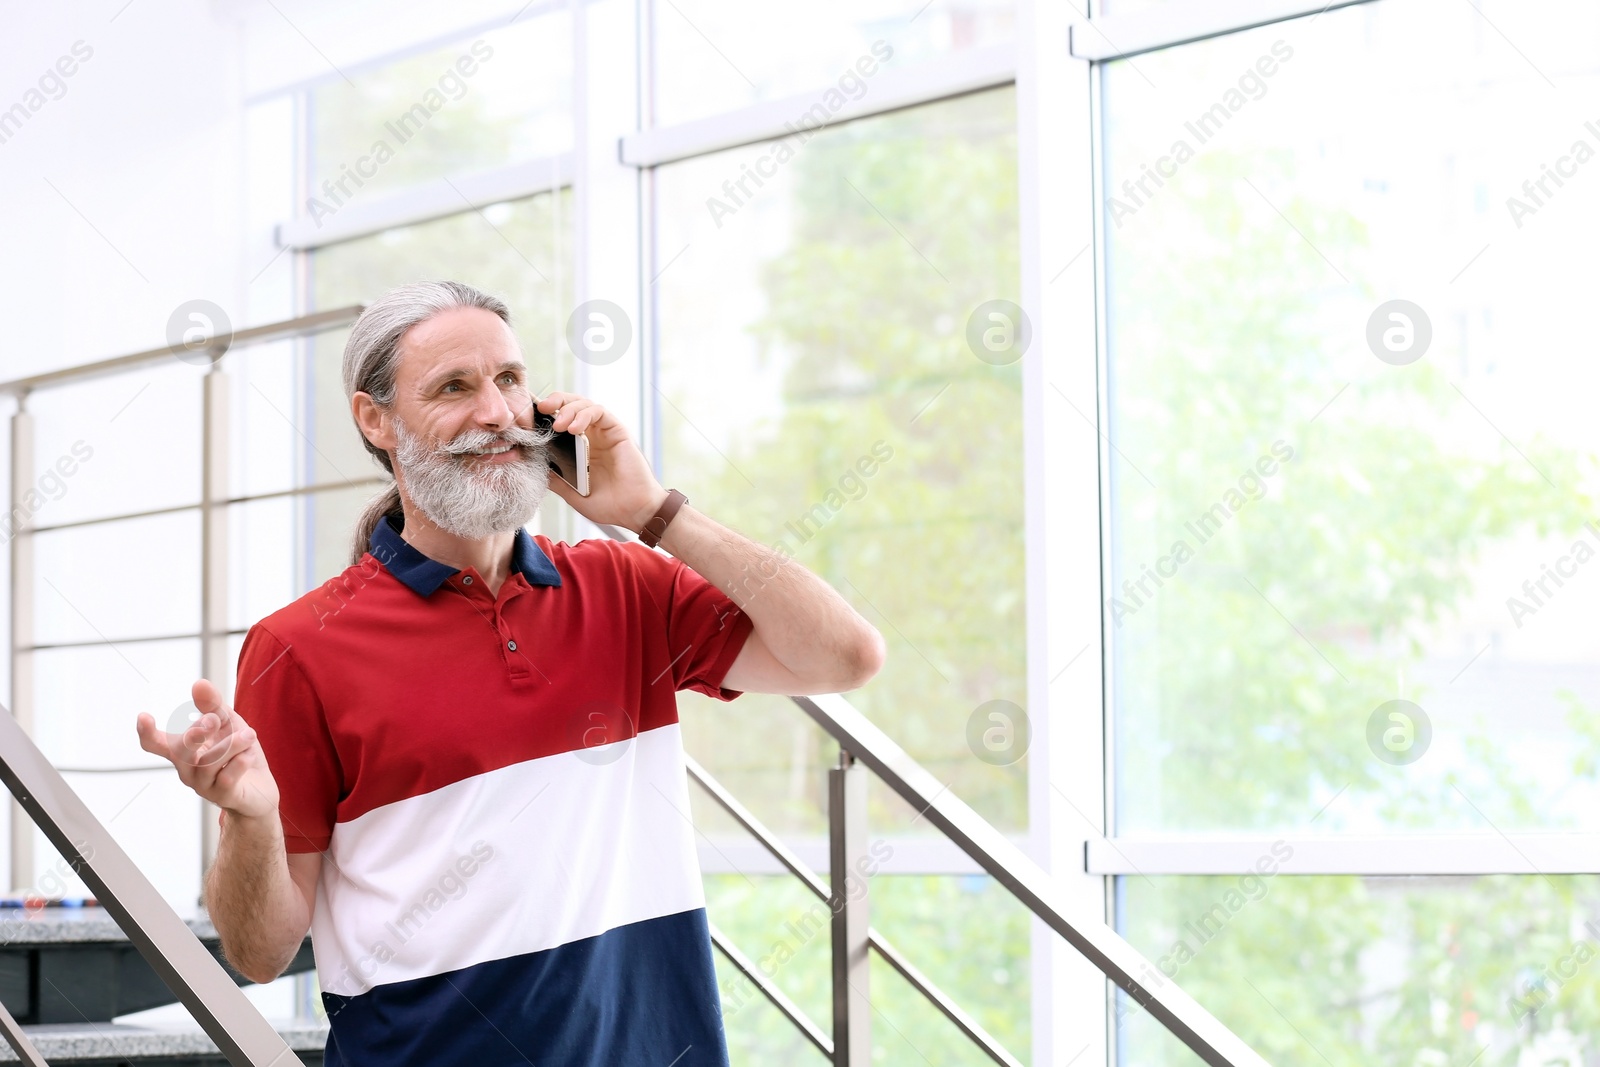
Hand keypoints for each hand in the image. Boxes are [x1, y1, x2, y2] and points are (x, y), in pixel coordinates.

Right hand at [136, 679, 279, 819]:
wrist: (260, 787)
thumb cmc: (237, 752)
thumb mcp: (227, 723)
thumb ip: (213, 705)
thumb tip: (199, 683)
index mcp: (183, 750)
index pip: (156, 744)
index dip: (147, 733)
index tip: (143, 717)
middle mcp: (188, 769)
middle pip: (180, 751)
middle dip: (196, 732)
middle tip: (214, 719)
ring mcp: (203, 785)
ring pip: (207, 763)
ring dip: (231, 744)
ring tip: (249, 734)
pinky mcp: (223, 796)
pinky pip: (226, 778)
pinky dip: (240, 762)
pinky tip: (249, 755)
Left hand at [536, 392, 668, 531]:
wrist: (634, 512)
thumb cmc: (609, 505)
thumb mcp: (572, 494)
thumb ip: (556, 479)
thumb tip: (533, 466)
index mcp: (581, 448)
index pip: (561, 420)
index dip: (545, 414)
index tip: (529, 416)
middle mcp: (592, 436)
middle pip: (571, 405)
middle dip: (555, 401)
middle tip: (541, 408)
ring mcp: (605, 432)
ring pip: (584, 404)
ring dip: (568, 409)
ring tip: (558, 425)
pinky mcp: (618, 431)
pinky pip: (600, 412)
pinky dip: (584, 415)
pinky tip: (574, 428)